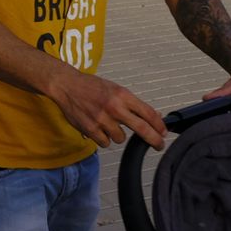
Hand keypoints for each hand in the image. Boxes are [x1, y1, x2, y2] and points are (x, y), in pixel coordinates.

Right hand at [51, 70, 166, 149]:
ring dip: (117, 134)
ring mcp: (102, 119)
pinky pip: (106, 143)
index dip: (159, 125)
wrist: (67, 86)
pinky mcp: (91, 130)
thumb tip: (153, 116)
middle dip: (154, 139)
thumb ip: (132, 103)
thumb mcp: (115, 89)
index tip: (164, 132)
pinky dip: (104, 138)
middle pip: (142, 128)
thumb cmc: (91, 87)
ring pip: (121, 138)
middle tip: (159, 145)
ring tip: (107, 123)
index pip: (147, 112)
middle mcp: (114, 107)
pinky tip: (98, 127)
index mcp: (122, 95)